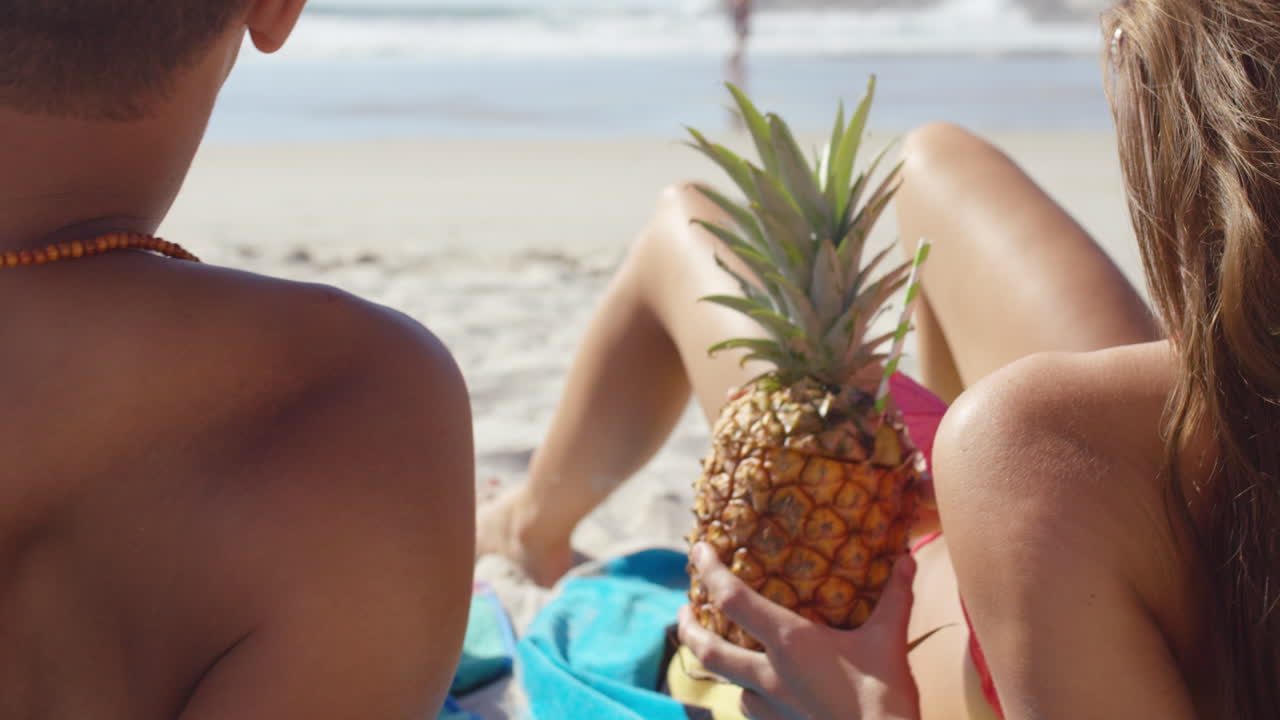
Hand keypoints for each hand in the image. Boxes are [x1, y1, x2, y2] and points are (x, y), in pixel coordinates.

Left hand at [677, 543, 920, 719]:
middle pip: (708, 650)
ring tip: (722, 650)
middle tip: (682, 611)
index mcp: (789, 643)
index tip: (698, 551)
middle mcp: (769, 675)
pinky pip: (752, 708)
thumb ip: (894, 598)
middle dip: (688, 628)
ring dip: (721, 664)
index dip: (709, 571)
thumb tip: (907, 559)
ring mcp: (771, 708)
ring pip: (729, 683)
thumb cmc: (883, 698)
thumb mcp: (889, 642)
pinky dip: (748, 694)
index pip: (733, 599)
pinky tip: (758, 692)